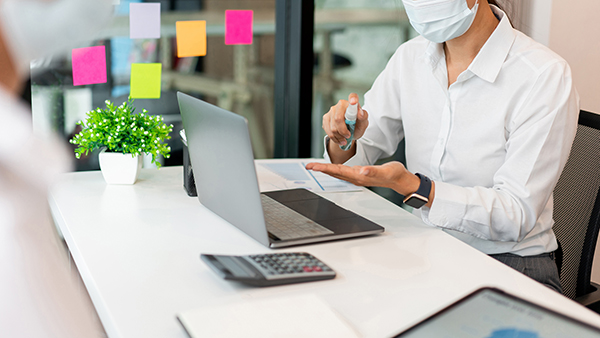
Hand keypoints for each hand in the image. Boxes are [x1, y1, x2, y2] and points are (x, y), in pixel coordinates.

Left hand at [305, 161, 419, 195]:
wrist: (400, 179)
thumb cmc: (394, 174)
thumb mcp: (385, 171)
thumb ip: (373, 170)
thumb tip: (362, 170)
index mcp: (359, 176)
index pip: (338, 171)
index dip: (325, 168)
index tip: (314, 166)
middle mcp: (356, 177)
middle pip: (335, 173)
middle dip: (321, 169)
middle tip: (308, 166)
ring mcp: (357, 177)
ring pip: (338, 173)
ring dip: (326, 169)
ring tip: (315, 166)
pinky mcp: (360, 174)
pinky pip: (343, 172)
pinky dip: (334, 169)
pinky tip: (331, 167)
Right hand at [323, 93, 368, 146]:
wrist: (348, 133)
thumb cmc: (357, 127)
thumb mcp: (363, 124)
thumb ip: (364, 117)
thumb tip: (360, 112)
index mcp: (352, 104)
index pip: (353, 97)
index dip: (353, 99)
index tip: (354, 102)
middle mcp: (341, 104)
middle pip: (338, 118)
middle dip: (343, 131)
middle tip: (348, 135)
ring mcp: (332, 110)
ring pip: (332, 127)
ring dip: (339, 136)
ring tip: (344, 139)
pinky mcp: (326, 117)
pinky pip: (328, 130)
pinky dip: (334, 138)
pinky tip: (339, 138)